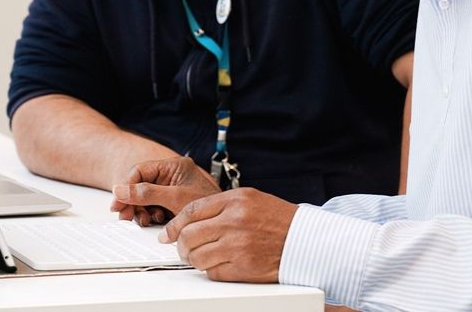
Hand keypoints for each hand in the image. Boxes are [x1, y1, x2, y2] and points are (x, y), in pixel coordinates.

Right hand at [111, 156, 220, 225]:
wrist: (223, 223)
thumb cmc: (206, 205)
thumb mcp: (174, 198)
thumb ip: (146, 193)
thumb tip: (120, 190)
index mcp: (174, 165)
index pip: (140, 171)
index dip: (126, 187)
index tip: (118, 203)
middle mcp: (172, 174)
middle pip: (140, 185)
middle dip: (132, 201)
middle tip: (125, 216)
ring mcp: (173, 188)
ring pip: (145, 197)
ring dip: (141, 210)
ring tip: (144, 220)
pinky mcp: (173, 201)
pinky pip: (153, 206)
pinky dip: (150, 214)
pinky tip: (155, 221)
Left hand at [159, 187, 297, 282]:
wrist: (304, 240)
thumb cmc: (278, 219)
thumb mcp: (249, 198)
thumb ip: (219, 205)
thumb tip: (189, 219)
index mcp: (235, 200)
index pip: (191, 211)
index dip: (174, 224)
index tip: (167, 233)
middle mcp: (234, 221)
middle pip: (189, 235)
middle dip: (180, 245)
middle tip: (182, 248)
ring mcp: (238, 245)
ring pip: (197, 257)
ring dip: (193, 260)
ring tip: (199, 257)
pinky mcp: (243, 267)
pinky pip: (213, 272)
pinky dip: (210, 271)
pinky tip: (217, 264)